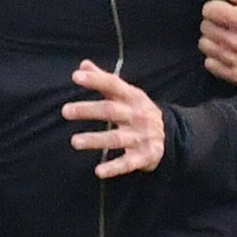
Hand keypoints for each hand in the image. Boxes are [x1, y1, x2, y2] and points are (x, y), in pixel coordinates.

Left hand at [61, 60, 165, 177]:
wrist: (171, 136)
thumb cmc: (139, 112)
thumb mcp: (127, 94)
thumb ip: (105, 81)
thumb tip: (83, 65)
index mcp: (133, 98)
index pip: (114, 85)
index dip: (96, 80)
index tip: (76, 76)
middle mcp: (137, 116)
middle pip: (111, 111)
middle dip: (88, 110)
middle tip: (65, 111)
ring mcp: (141, 137)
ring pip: (116, 139)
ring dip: (95, 140)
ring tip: (75, 142)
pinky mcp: (143, 156)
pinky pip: (127, 163)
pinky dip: (114, 168)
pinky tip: (98, 171)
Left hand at [200, 0, 236, 85]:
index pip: (209, 10)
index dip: (213, 7)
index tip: (220, 10)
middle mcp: (236, 42)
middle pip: (205, 27)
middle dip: (213, 22)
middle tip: (225, 25)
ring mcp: (233, 60)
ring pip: (204, 45)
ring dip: (212, 40)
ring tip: (225, 38)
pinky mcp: (233, 74)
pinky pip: (209, 63)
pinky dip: (215, 57)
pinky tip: (226, 52)